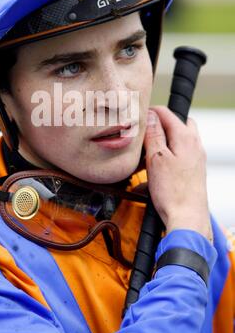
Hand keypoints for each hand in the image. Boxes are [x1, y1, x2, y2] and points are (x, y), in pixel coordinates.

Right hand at [143, 106, 212, 243]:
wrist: (187, 219)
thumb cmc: (173, 193)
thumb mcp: (156, 159)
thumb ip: (154, 135)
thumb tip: (151, 116)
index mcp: (186, 138)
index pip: (167, 113)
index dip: (150, 112)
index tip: (136, 118)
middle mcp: (194, 145)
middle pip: (176, 125)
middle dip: (159, 127)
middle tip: (143, 134)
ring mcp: (195, 159)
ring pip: (175, 143)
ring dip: (159, 147)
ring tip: (142, 159)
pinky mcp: (192, 172)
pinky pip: (175, 159)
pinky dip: (162, 162)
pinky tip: (148, 177)